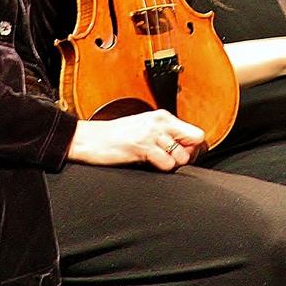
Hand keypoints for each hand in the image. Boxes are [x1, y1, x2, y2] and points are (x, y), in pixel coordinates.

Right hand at [66, 110, 203, 170]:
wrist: (90, 139)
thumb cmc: (116, 137)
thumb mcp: (145, 130)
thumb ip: (166, 136)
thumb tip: (188, 149)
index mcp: (162, 117)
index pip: (196, 133)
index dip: (192, 148)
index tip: (181, 155)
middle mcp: (160, 122)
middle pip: (194, 142)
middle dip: (186, 156)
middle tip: (168, 159)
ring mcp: (151, 133)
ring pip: (181, 156)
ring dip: (170, 163)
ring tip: (154, 160)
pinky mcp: (142, 146)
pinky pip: (166, 163)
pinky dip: (159, 168)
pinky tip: (146, 162)